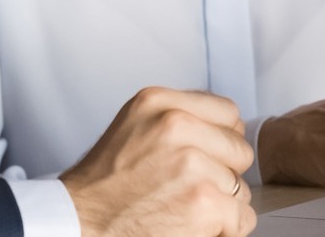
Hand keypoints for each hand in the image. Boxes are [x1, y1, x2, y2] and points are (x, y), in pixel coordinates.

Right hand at [62, 87, 255, 236]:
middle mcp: (175, 125)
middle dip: (222, 172)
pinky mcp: (204, 203)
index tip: (204, 155)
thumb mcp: (135, 124)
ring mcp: (192, 165)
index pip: (228, 112)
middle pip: (239, 149)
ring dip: (220, 204)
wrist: (82, 220)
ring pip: (241, 187)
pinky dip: (224, 230)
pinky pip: (242, 218)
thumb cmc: (106, 181)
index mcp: (158, 101)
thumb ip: (177, 116)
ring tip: (183, 206)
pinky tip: (193, 225)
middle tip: (189, 186)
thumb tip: (227, 126)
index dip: (220, 140)